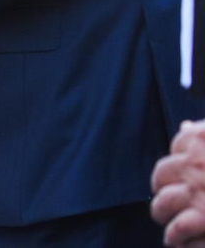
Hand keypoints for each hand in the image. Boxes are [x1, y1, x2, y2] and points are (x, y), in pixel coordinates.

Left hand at [154, 121, 204, 245]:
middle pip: (162, 175)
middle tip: (168, 201)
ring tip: (168, 226)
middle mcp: (195, 165)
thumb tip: (184, 126)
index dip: (179, 163)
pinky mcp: (204, 219)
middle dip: (163, 189)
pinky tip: (176, 242)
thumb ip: (203, 133)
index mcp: (203, 140)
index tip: (182, 174)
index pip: (177, 146)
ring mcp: (198, 193)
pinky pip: (178, 228)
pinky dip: (176, 237)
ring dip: (163, 214)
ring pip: (163, 203)